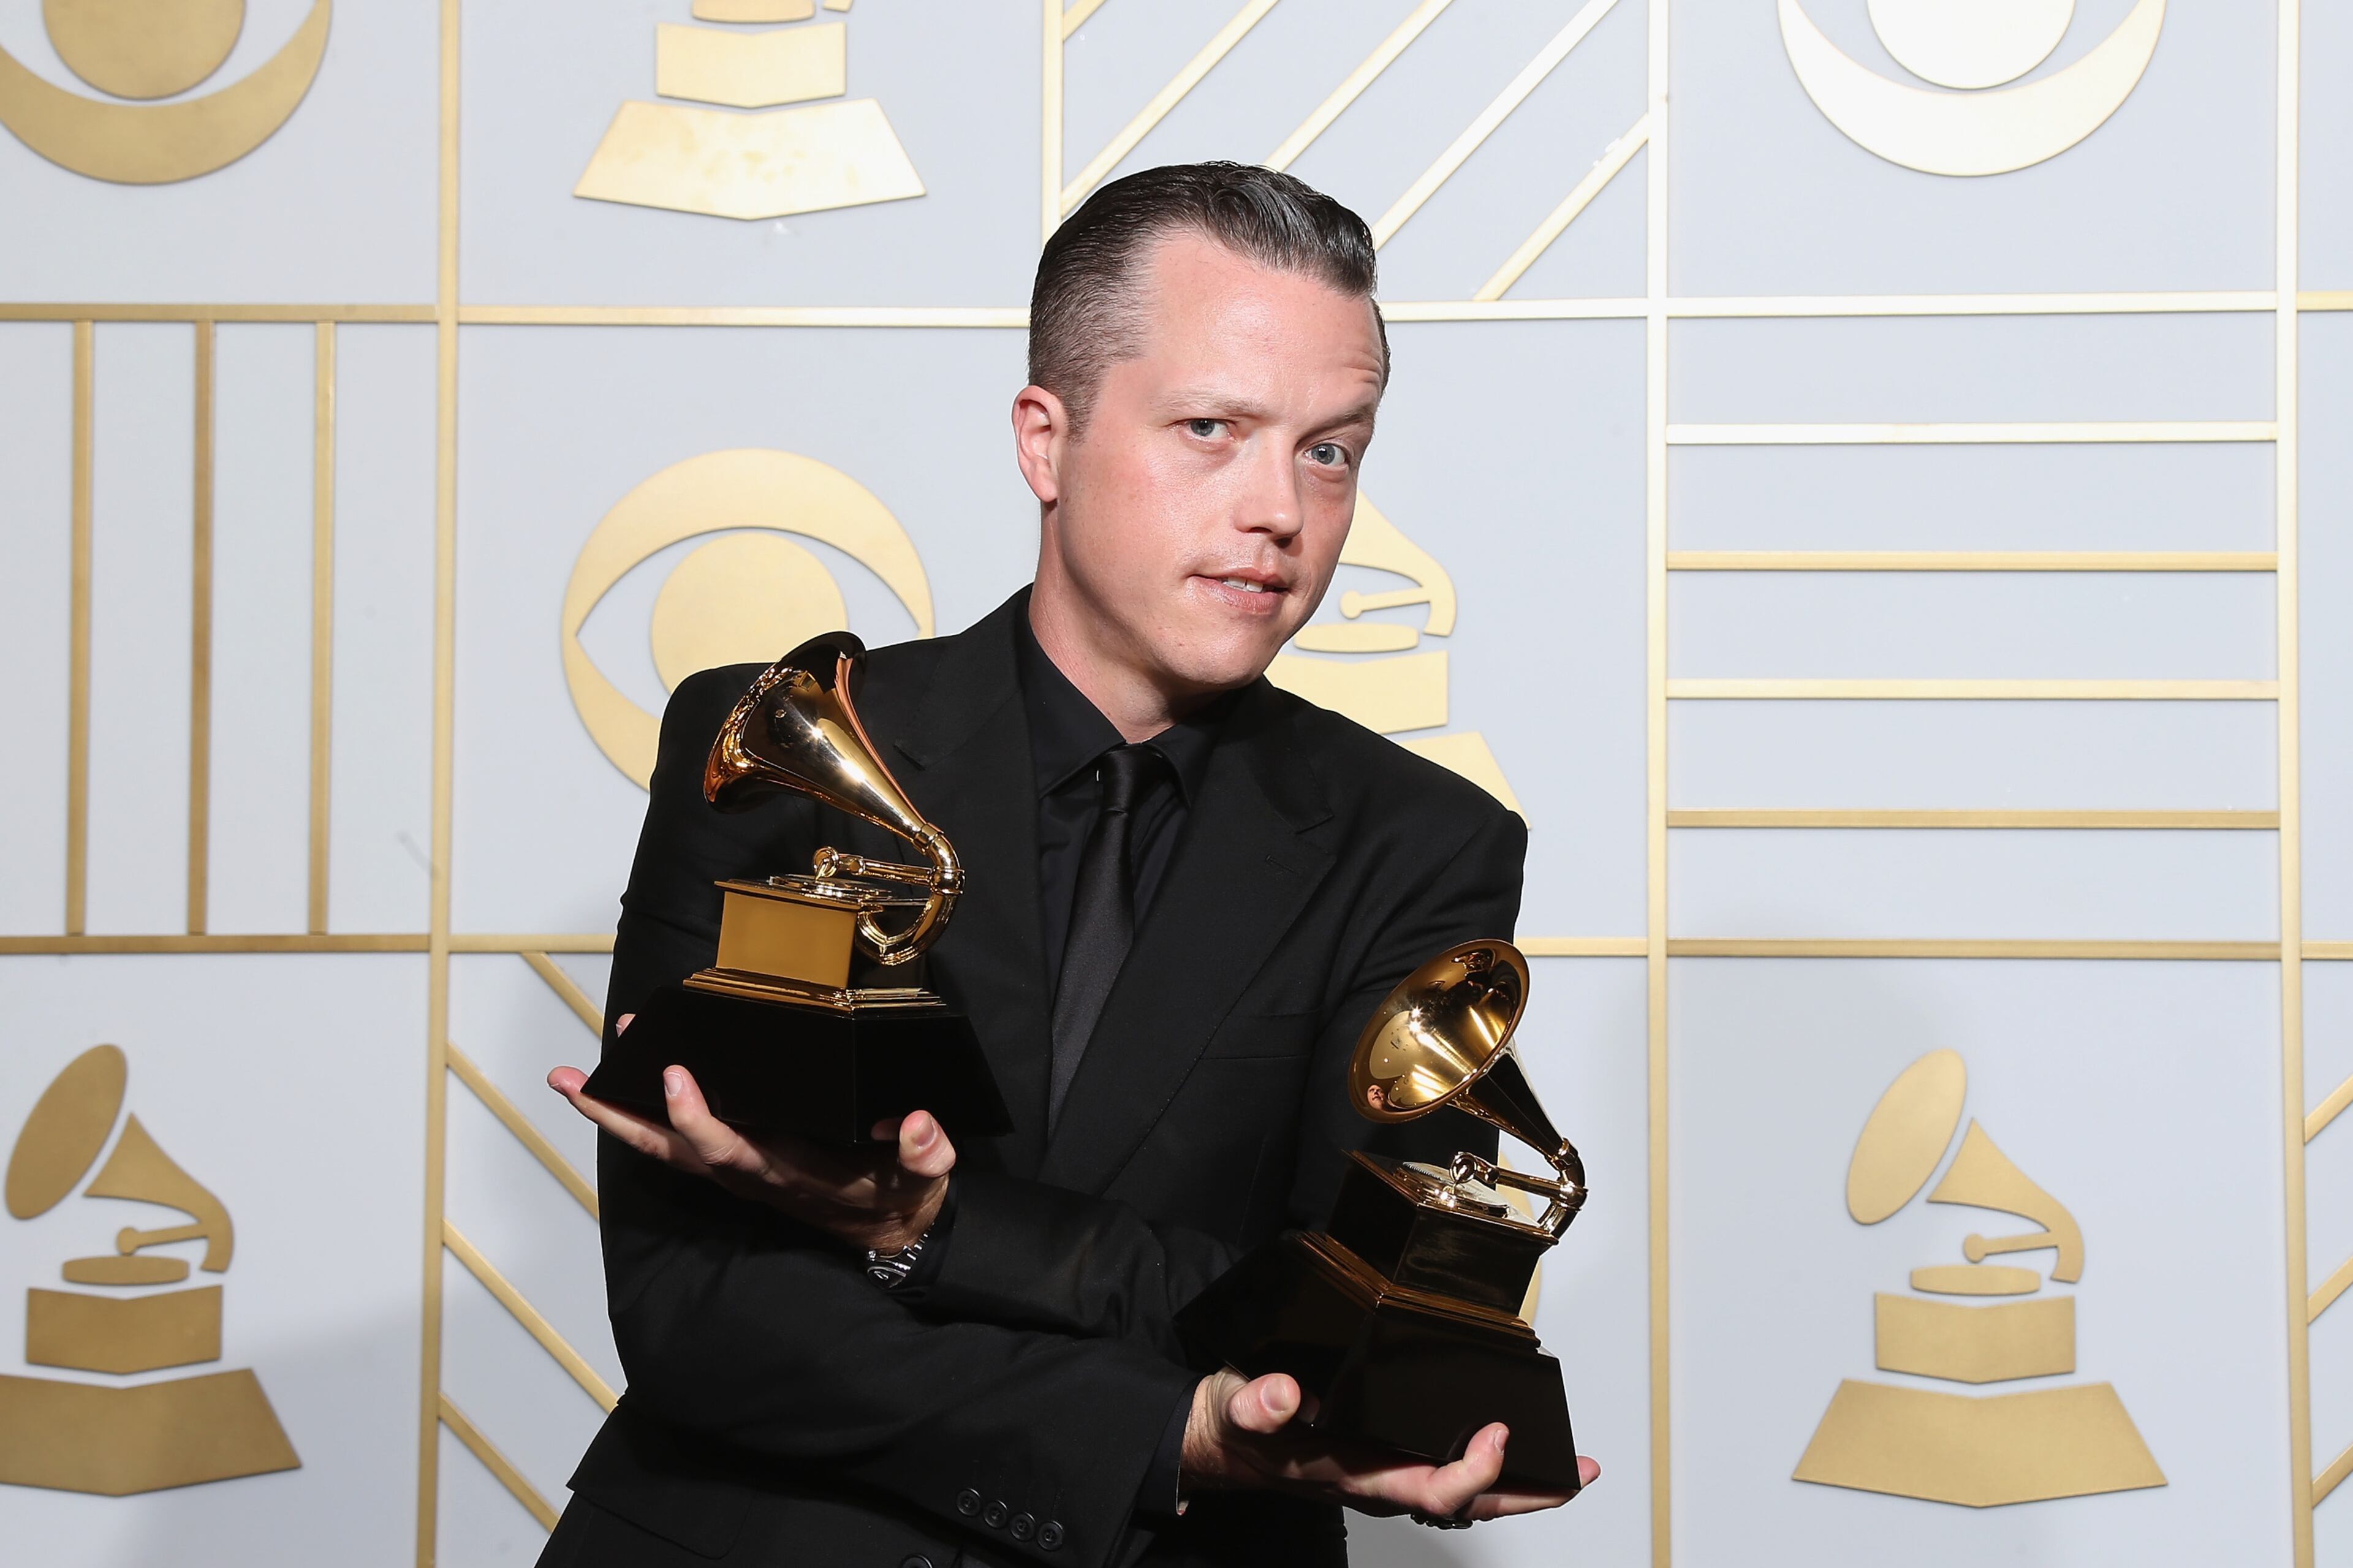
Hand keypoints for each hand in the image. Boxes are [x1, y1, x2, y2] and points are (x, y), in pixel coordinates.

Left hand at [548, 1014, 955, 1253]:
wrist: (891, 1230)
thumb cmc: (900, 1194)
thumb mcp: (924, 1175)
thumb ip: (925, 1151)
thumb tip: (916, 1125)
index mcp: (785, 1172)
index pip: (729, 1148)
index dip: (697, 1118)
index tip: (675, 1076)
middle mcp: (747, 1173)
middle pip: (669, 1150)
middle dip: (621, 1114)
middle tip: (575, 1078)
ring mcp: (736, 1170)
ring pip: (662, 1146)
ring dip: (616, 1113)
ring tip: (572, 1078)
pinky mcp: (736, 1161)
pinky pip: (676, 1142)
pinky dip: (641, 1116)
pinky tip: (618, 1086)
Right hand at [1179, 1369, 1595, 1521]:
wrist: (1218, 1442)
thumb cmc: (1233, 1426)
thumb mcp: (1235, 1405)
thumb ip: (1256, 1402)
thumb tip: (1283, 1393)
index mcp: (1350, 1472)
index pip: (1425, 1489)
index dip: (1469, 1471)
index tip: (1496, 1434)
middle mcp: (1376, 1481)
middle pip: (1465, 1504)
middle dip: (1526, 1495)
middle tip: (1578, 1475)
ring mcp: (1383, 1475)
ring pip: (1463, 1494)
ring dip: (1518, 1485)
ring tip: (1569, 1470)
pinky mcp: (1383, 1460)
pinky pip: (1446, 1473)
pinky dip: (1487, 1468)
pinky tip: (1511, 1451)